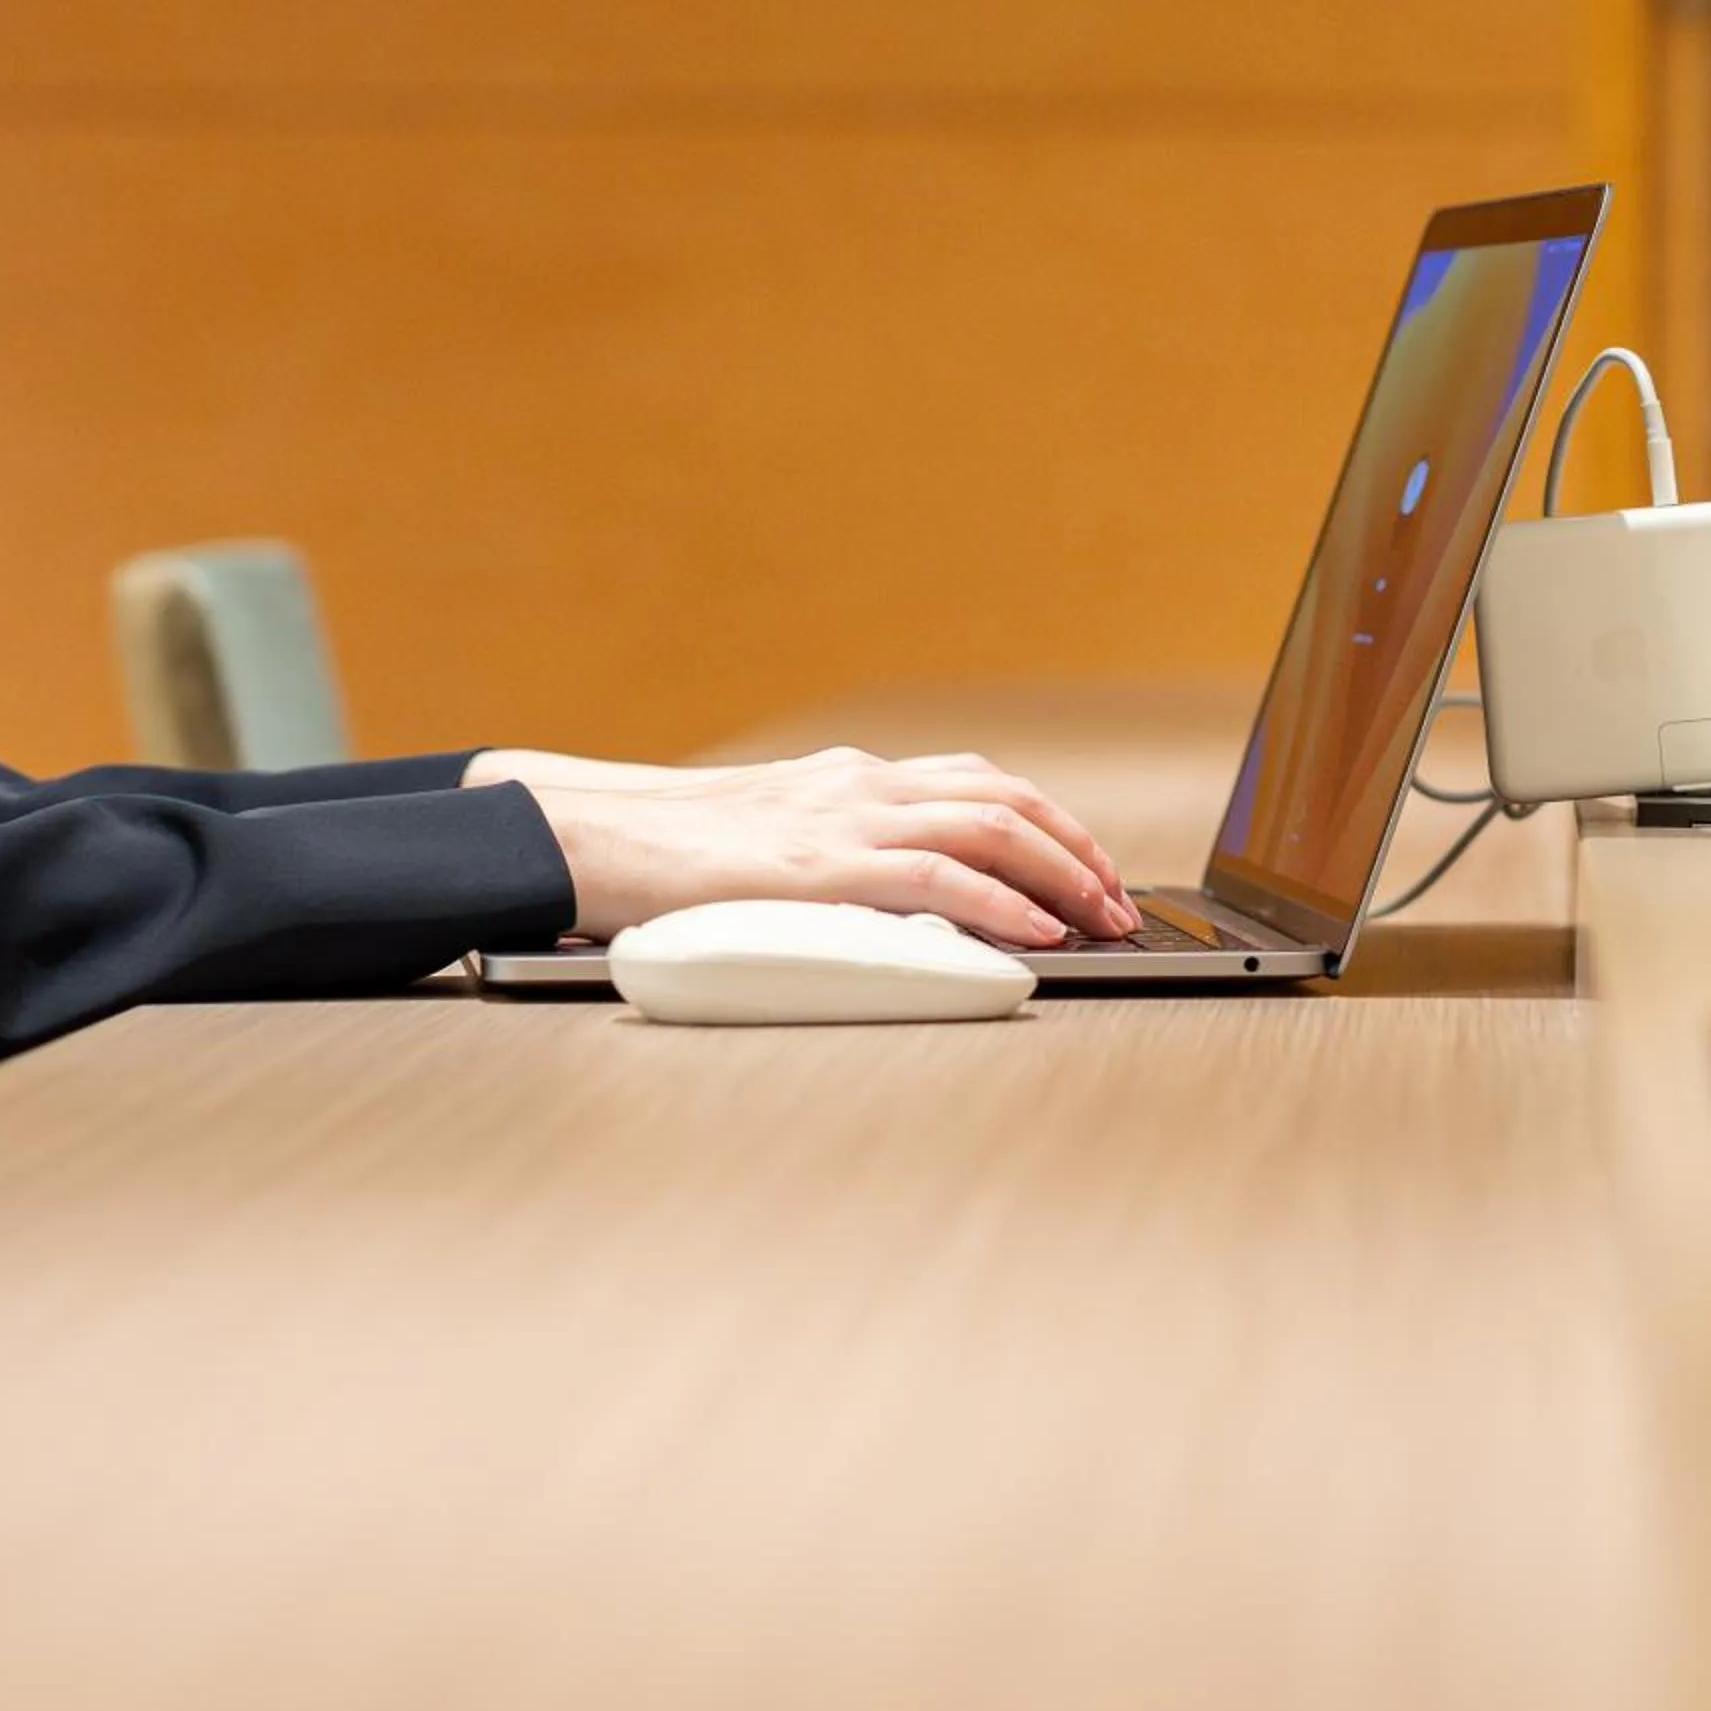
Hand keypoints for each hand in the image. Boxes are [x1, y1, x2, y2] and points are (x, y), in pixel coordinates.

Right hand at [519, 747, 1137, 945]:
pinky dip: (1002, 904)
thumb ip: (839, 853)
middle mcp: (862, 784)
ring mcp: (845, 819)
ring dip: (1063, 873)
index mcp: (853, 777)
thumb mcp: (775, 838)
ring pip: (992, 827)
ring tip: (1102, 918)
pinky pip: (939, 879)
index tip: (1090, 867)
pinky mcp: (824, 867)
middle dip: (1078, 848)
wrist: (591, 837)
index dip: (1051, 824)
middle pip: (1006, 797)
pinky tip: (1039, 933)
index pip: (980, 784)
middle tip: (1119, 900)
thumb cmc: (670, 852)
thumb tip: (905, 898)